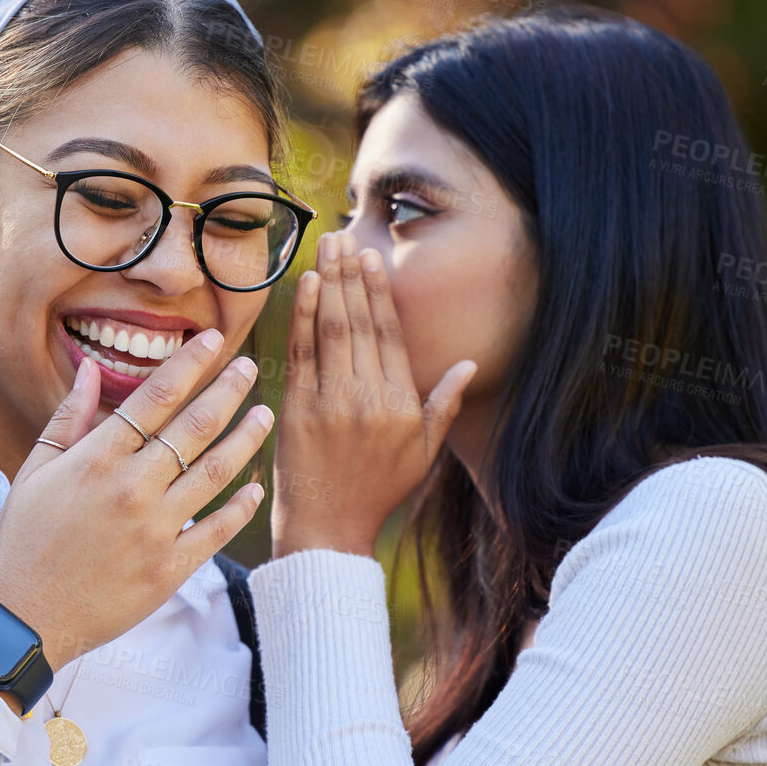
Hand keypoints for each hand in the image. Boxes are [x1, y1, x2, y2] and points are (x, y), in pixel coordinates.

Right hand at [0, 333, 272, 670]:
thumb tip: (89, 370)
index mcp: (96, 459)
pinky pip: (217, 530)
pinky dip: (241, 507)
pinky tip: (255, 488)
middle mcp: (132, 488)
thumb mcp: (33, 472)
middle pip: (194, 426)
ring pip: (214, 472)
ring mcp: (155, 529)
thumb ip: (67, 419)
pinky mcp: (169, 569)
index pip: (155, 397)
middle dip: (228, 391)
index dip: (189, 364)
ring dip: (245, 439)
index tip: (212, 341)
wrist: (23, 616)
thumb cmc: (24, 541)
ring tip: (264, 415)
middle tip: (250, 368)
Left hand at [271, 231, 475, 560]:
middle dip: (352, 276)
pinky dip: (303, 316)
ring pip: (331, 330)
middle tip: (346, 236)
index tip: (374, 259)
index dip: (381, 294)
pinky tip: (307, 285)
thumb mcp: (423, 452)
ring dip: (329, 283)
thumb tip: (469, 365)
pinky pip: (301, 353)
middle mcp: (366, 399)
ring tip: (327, 247)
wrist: (328, 529)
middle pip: (360, 324)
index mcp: (400, 405)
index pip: (390, 336)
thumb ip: (442, 404)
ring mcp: (329, 402)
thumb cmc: (378, 489)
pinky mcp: (296, 409)